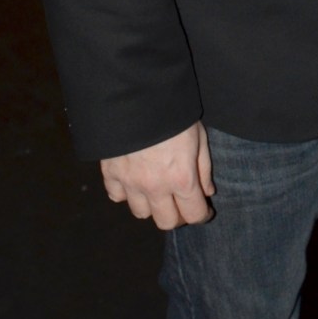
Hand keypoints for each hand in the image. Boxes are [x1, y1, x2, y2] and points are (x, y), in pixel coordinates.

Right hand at [100, 121, 214, 229]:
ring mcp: (130, 182)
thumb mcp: (198, 136)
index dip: (201, 215)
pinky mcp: (110, 173)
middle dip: (177, 216)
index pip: (193, 215)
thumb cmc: (173, 114)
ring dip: (151, 205)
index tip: (203, 211)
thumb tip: (207, 192)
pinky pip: (116, 197)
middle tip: (180, 202)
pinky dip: (125, 193)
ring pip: (141, 213)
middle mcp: (155, 187)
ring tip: (156, 190)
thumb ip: (203, 168)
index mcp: (181, 178)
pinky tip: (133, 180)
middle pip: (166, 222)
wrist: (137, 96)